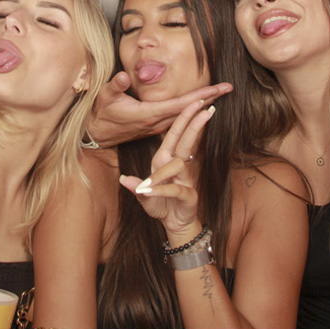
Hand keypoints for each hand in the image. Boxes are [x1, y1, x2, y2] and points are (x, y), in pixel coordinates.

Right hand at [89, 71, 233, 148]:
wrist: (98, 134)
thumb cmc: (102, 114)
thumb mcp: (105, 97)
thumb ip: (116, 86)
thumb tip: (123, 76)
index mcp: (149, 114)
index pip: (181, 104)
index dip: (199, 96)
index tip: (216, 89)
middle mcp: (158, 122)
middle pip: (189, 110)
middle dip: (209, 98)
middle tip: (228, 88)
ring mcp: (158, 126)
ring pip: (186, 115)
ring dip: (203, 104)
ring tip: (219, 94)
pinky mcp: (156, 127)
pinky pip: (179, 119)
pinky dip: (192, 111)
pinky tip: (202, 106)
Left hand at [120, 98, 213, 238]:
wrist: (174, 225)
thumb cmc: (162, 206)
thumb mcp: (144, 196)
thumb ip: (136, 187)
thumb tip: (124, 180)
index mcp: (165, 161)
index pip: (176, 135)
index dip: (184, 118)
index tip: (195, 103)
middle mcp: (177, 167)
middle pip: (186, 141)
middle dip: (194, 124)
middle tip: (206, 108)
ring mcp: (185, 180)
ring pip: (177, 165)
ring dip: (160, 174)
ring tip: (146, 188)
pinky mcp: (188, 195)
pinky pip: (174, 188)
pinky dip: (161, 190)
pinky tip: (149, 193)